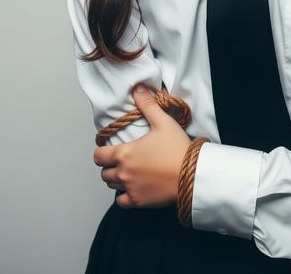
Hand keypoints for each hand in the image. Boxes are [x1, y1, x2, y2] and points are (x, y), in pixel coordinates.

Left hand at [93, 83, 192, 208]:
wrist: (191, 175)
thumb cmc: (177, 148)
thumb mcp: (163, 122)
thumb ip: (147, 105)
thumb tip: (137, 88)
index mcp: (124, 154)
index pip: (98, 156)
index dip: (102, 152)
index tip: (109, 150)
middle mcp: (122, 173)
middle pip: (104, 172)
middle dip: (110, 166)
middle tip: (122, 160)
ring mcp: (130, 189)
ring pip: (112, 186)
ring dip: (117, 179)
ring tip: (129, 171)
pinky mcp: (139, 202)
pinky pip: (121, 202)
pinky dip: (124, 196)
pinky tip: (134, 187)